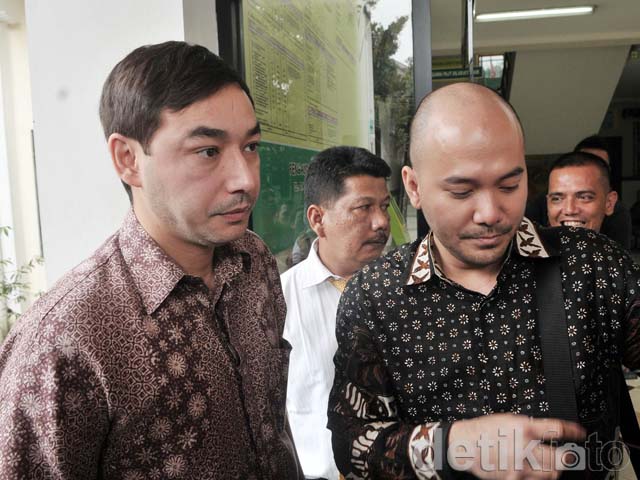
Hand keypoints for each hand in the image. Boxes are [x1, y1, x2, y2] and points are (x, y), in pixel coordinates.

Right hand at [447, 413, 585, 478]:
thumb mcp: (509, 419)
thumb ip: (531, 426)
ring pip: (552, 473)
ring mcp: (520, 466)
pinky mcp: (514, 479)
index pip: (557, 429)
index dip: (573, 431)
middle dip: (569, 457)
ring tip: (551, 462)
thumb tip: (551, 432)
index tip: (580, 433)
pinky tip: (536, 470)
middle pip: (562, 457)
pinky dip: (541, 477)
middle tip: (571, 455)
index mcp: (523, 427)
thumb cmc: (484, 430)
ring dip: (556, 468)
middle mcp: (524, 447)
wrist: (464, 445)